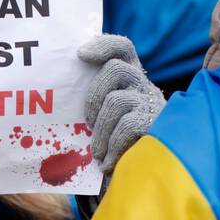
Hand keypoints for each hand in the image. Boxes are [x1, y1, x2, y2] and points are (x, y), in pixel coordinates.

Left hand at [79, 34, 165, 173]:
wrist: (143, 174)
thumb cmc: (115, 145)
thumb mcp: (103, 119)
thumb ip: (94, 102)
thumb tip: (63, 99)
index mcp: (129, 78)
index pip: (122, 49)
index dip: (104, 45)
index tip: (81, 54)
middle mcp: (143, 84)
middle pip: (116, 69)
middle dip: (93, 96)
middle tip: (88, 124)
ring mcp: (151, 102)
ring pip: (116, 100)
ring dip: (101, 130)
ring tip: (97, 152)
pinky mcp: (156, 123)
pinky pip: (127, 125)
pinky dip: (113, 146)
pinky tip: (107, 163)